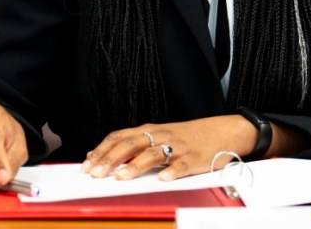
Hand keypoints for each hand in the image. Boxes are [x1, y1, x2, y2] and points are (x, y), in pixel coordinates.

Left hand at [80, 115, 256, 181]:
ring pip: (153, 154)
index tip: (86, 164)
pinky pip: (181, 164)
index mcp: (150, 131)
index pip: (119, 137)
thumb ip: (133, 146)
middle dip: (111, 159)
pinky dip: (171, 171)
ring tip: (121, 177)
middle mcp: (161, 136)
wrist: (223, 131)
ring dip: (135, 166)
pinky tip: (162, 178)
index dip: (102, 150)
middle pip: (131, 144)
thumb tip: (100, 156)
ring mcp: (178, 146)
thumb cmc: (188, 137)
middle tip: (95, 173)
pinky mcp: (194, 158)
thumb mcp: (159, 137)